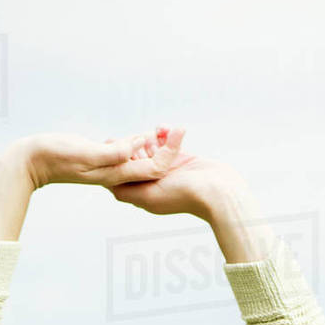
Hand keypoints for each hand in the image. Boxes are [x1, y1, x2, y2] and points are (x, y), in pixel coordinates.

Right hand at [17, 126, 187, 190]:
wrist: (32, 162)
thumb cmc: (55, 156)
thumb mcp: (85, 152)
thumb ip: (111, 153)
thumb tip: (137, 149)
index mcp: (117, 174)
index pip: (154, 168)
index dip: (171, 152)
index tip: (179, 131)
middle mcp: (117, 174)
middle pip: (153, 165)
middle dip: (168, 148)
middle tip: (178, 128)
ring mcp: (109, 167)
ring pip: (141, 159)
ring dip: (156, 145)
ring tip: (167, 128)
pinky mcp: (101, 158)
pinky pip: (127, 153)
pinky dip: (139, 143)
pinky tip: (145, 134)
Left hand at [107, 126, 248, 219]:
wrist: (219, 190)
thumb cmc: (185, 195)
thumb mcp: (149, 195)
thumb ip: (127, 190)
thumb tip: (105, 183)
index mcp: (144, 194)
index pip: (122, 174)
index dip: (117, 159)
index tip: (114, 145)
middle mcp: (154, 183)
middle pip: (134, 160)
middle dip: (134, 144)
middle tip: (134, 135)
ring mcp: (168, 171)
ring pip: (150, 148)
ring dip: (151, 136)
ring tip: (157, 131)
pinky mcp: (181, 159)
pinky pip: (167, 143)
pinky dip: (166, 134)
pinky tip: (168, 128)